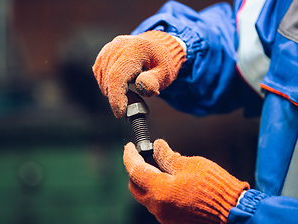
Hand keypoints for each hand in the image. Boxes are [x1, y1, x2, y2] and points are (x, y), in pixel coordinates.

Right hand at [92, 31, 185, 117]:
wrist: (155, 48)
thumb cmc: (161, 62)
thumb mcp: (165, 72)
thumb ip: (154, 81)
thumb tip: (142, 89)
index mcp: (134, 49)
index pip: (117, 76)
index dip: (116, 96)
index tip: (120, 113)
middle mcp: (117, 47)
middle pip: (109, 81)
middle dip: (119, 98)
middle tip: (137, 101)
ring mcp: (107, 51)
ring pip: (103, 82)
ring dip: (116, 93)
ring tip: (134, 90)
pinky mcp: (102, 57)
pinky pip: (101, 79)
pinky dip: (111, 87)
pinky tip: (125, 85)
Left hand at [123, 139, 249, 223]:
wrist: (234, 210)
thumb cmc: (214, 186)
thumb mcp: (189, 164)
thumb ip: (167, 156)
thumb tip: (156, 147)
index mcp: (159, 191)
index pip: (135, 171)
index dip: (129, 156)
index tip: (129, 147)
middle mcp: (158, 207)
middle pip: (136, 187)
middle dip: (135, 171)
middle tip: (142, 157)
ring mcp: (165, 217)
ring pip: (147, 196)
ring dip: (148, 181)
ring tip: (160, 166)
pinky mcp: (174, 221)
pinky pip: (159, 204)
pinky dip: (159, 191)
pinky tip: (170, 180)